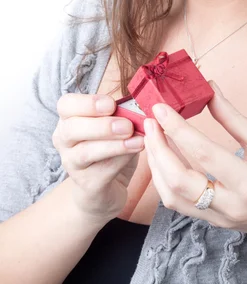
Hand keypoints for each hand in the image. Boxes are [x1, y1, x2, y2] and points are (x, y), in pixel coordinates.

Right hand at [52, 93, 143, 223]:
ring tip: (135, 138)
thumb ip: (123, 114)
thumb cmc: (112, 146)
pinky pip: (102, 171)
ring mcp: (72, 164)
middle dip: (102, 125)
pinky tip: (137, 149)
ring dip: (113, 144)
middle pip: (72, 129)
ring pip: (85, 152)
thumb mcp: (116, 124)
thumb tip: (141, 105)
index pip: (66, 105)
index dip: (88, 103)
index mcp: (69, 119)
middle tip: (127, 125)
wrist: (109, 185)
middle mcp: (64, 141)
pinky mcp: (86, 184)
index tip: (111, 104)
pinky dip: (121, 159)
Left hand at [143, 81, 246, 243]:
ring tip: (153, 137)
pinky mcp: (212, 223)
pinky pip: (179, 203)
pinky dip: (165, 179)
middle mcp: (229, 205)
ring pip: (172, 196)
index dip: (177, 128)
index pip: (203, 153)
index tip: (161, 107)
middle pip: (178, 180)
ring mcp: (218, 218)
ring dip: (157, 165)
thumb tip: (209, 89)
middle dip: (158, 149)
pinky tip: (164, 159)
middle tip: (150, 122)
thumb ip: (233, 118)